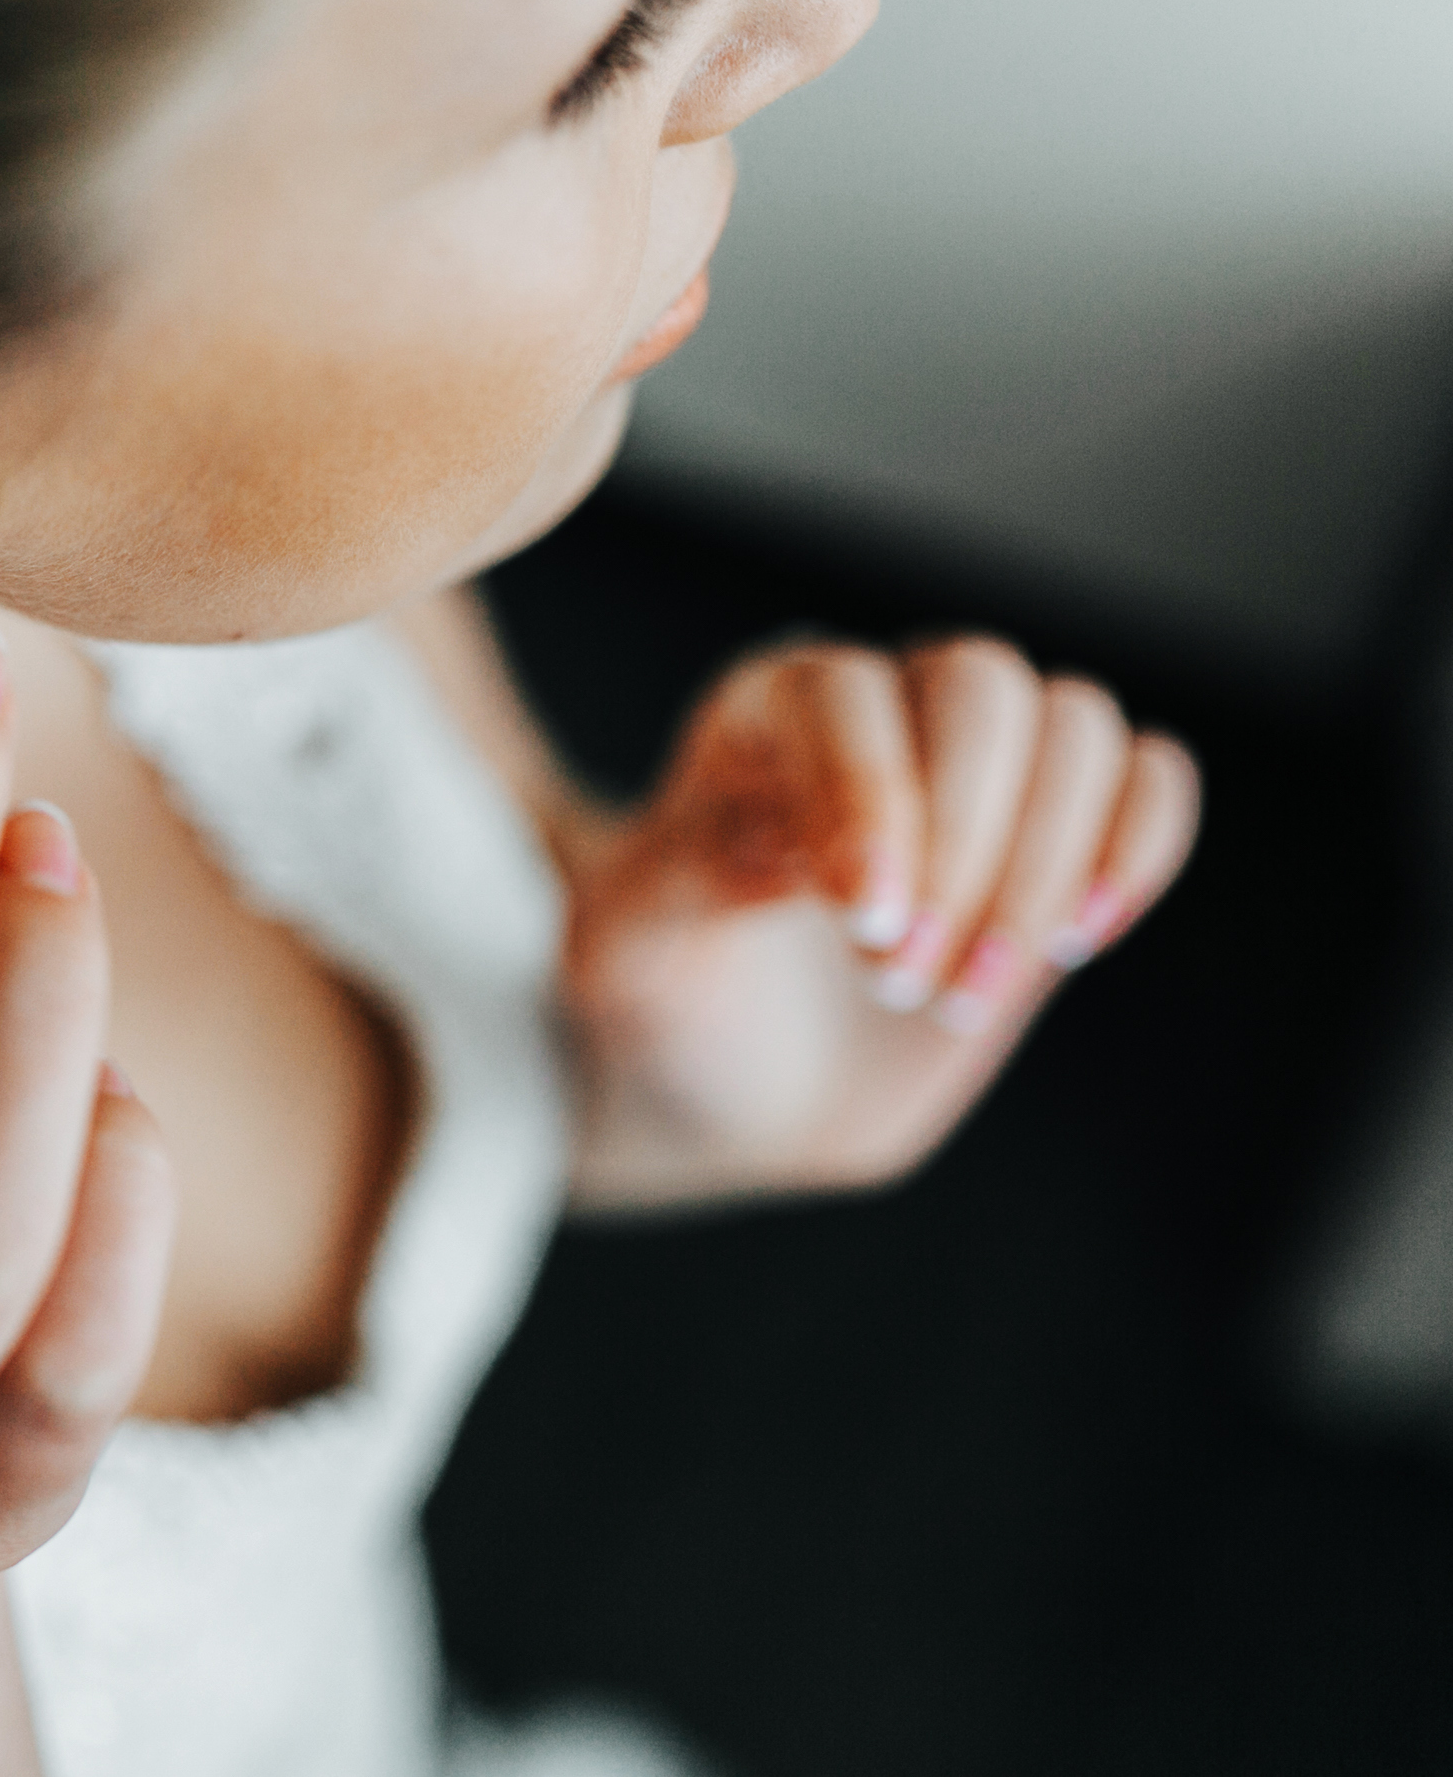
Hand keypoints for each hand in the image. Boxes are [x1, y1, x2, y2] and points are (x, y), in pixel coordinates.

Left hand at [560, 635, 1199, 1209]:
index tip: (864, 924)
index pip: (845, 693)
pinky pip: (1148, 777)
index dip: (872, 793)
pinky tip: (1078, 940)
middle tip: (900, 979)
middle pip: (983, 688)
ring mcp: (978, 765)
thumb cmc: (669, 1004)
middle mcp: (880, 708)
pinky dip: (1139, 848)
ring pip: (1076, 723)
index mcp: (761, 710)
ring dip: (1045, 869)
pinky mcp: (1057, 833)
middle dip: (966, 842)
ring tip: (963, 993)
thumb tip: (794, 846)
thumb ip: (688, 878)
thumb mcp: (628, 953)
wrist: (731, 1088)